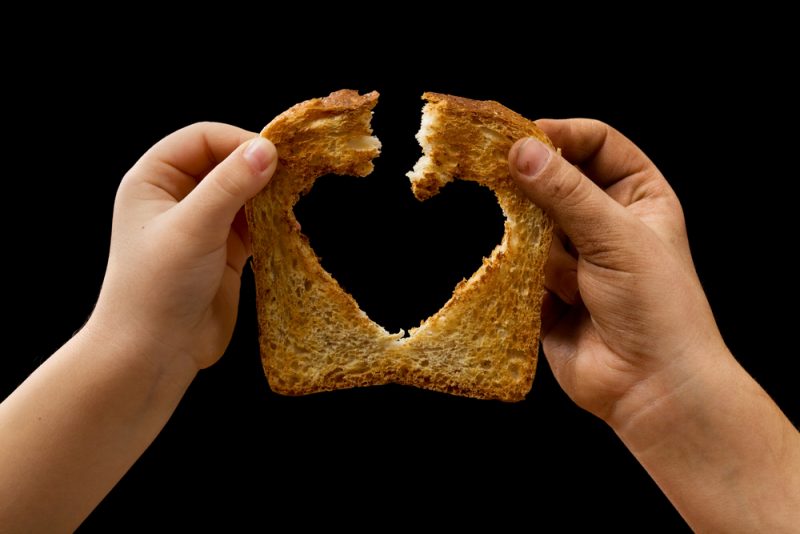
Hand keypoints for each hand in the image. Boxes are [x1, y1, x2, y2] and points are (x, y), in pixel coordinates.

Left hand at [92, 123, 276, 369]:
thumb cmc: (156, 288)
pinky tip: (288, 225)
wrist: (154, 354)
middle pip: (226, 162)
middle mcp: (177, 198)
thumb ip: (230, 185)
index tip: (274, 155)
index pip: (202, 139)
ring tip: (293, 199)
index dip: (238, 141)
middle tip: (294, 173)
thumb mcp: (193, 228)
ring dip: (269, 195)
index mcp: (154, 180)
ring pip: (244, 194)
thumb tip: (267, 149)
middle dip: (258, 167)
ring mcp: (203, 226)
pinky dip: (273, 222)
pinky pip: (255, 225)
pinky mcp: (225, 253)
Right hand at [508, 120, 726, 423]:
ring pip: (533, 221)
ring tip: (519, 230)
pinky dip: (514, 262)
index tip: (521, 136)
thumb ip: (566, 194)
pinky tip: (518, 267)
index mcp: (638, 197)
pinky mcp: (545, 290)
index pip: (596, 144)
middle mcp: (605, 221)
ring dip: (524, 224)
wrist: (652, 387)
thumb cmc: (656, 306)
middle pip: (557, 179)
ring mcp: (574, 256)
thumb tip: (521, 151)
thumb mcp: (616, 237)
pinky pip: (519, 263)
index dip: (561, 135)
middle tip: (493, 166)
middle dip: (530, 176)